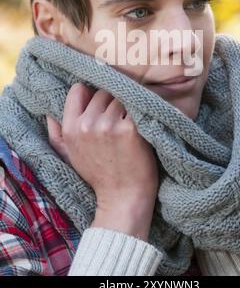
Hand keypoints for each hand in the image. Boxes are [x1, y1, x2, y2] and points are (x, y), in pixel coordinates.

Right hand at [46, 82, 158, 238]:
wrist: (123, 199)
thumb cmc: (99, 176)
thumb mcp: (69, 156)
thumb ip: (56, 134)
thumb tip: (49, 114)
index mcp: (70, 128)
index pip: (79, 89)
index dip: (91, 93)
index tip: (101, 104)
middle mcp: (87, 125)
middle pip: (103, 91)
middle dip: (112, 100)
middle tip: (120, 117)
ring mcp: (108, 125)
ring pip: (121, 97)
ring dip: (128, 106)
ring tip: (130, 122)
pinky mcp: (130, 129)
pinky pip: (136, 106)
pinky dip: (140, 111)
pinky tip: (142, 124)